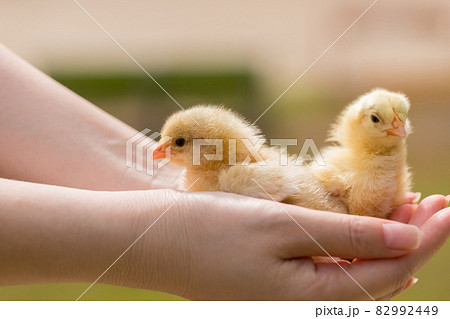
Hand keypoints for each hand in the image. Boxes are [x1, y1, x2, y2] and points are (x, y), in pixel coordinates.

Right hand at [1, 178, 447, 299]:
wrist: (153, 240)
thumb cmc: (212, 230)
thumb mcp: (285, 228)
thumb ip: (350, 239)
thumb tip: (410, 240)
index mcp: (310, 301)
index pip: (390, 272)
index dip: (425, 239)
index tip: (449, 208)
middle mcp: (304, 305)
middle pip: (378, 277)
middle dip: (411, 239)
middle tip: (433, 202)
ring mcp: (289, 296)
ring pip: (356, 274)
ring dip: (384, 241)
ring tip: (406, 208)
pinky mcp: (276, 282)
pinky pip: (329, 270)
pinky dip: (353, 246)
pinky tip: (361, 225)